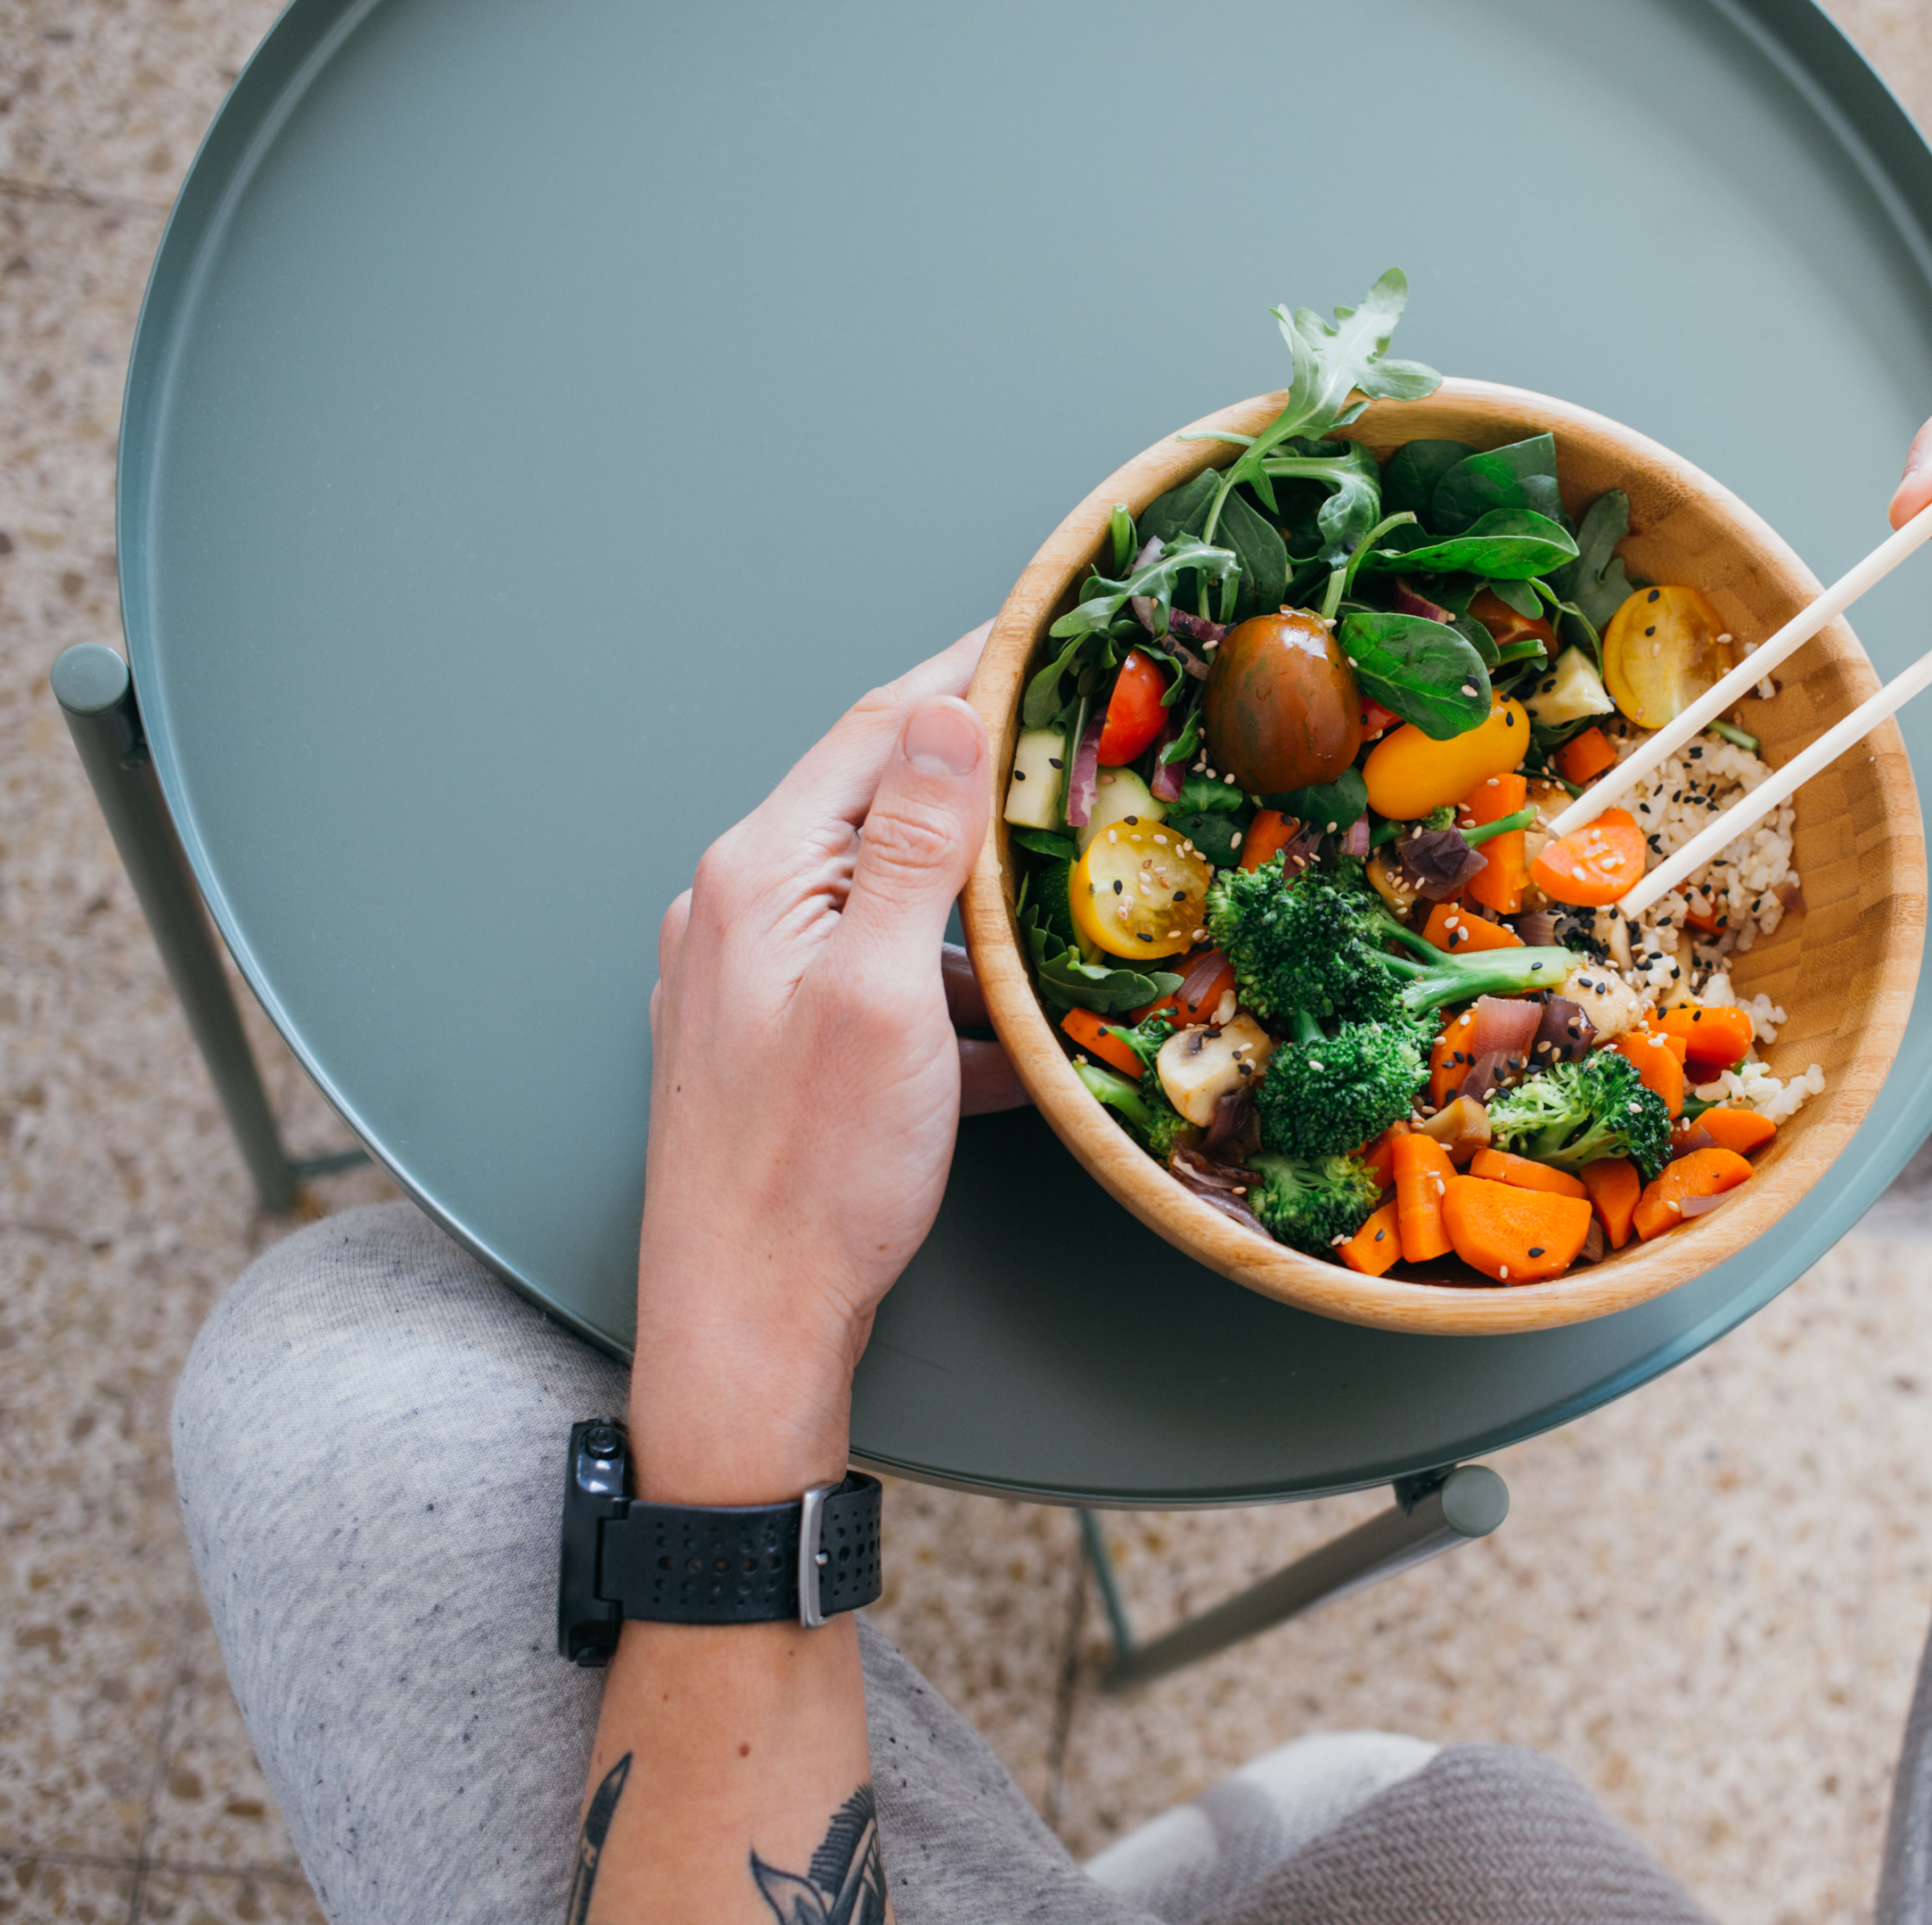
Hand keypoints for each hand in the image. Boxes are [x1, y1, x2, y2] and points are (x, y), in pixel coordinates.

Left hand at [629, 623, 1015, 1502]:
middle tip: (1081, 752)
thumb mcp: (886, 995)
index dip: (966, 671)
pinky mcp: (781, 1045)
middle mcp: (742, 910)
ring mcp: (755, 981)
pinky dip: (951, 989)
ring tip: (1071, 902)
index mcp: (760, 875)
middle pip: (883, 807)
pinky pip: (881, 980)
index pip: (879, 730)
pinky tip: (1015, 1030)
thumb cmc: (813, 1174)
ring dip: (977, 900)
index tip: (1042, 632)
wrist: (747, 1325)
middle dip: (985, 781)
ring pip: (891, 900)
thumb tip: (947, 711)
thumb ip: (917, 847)